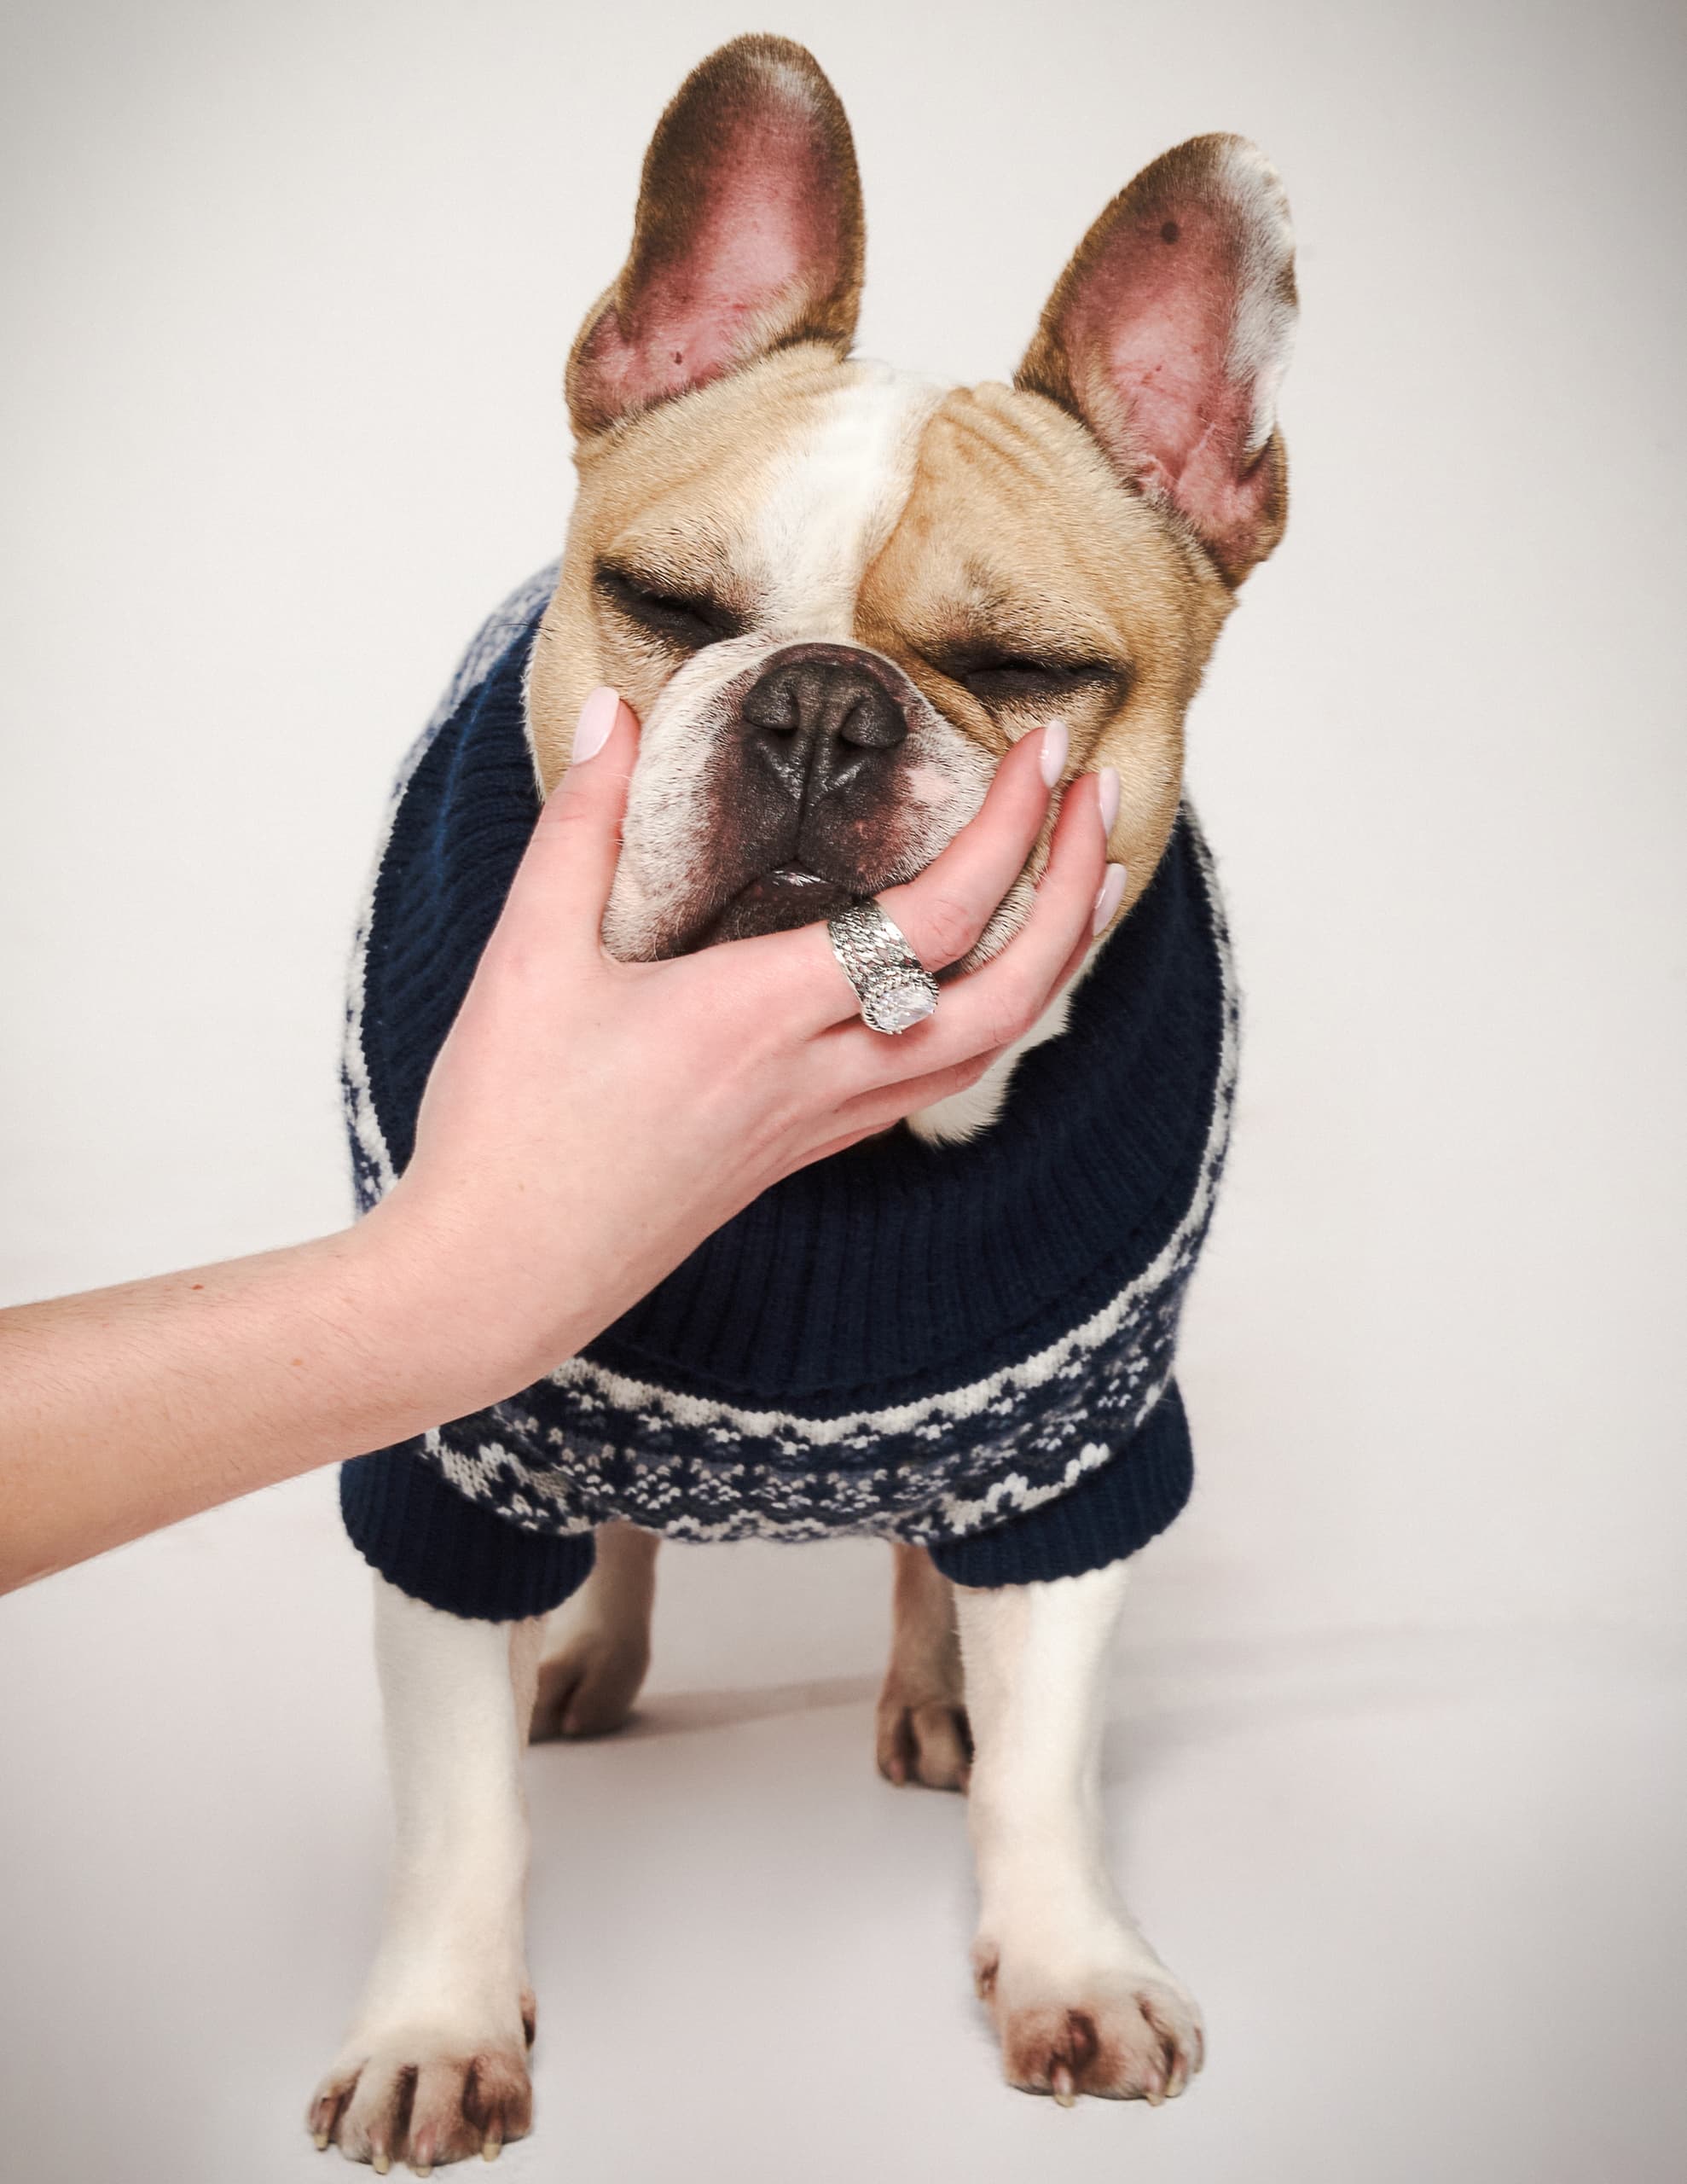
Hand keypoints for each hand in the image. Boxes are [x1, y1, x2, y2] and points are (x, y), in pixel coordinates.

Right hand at [364, 687, 1118, 1403]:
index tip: (1044, 749)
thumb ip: (581, 824)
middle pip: (1007, 995)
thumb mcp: (528, 957)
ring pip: (986, 1049)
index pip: (938, 917)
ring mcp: (819, 1126)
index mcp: (761, 1018)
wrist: (495, 1280)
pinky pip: (933, 1079)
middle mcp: (816, 1078)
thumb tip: (614, 710)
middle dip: (1072, 892)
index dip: (1011, 827)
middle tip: (1100, 798)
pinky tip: (981, 978)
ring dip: (1052, 961)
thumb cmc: (507, 1128)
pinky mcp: (801, 1152)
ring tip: (1085, 880)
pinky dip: (990, 1016)